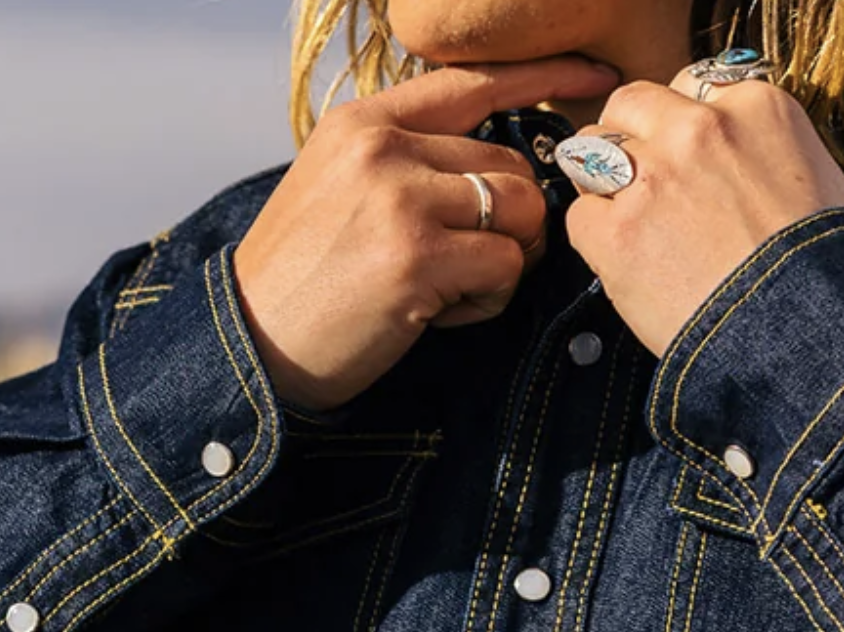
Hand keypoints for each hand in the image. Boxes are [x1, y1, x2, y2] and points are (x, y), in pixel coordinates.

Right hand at [233, 57, 621, 412]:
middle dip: (508, 223)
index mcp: (362, 124)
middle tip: (460, 265)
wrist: (249, 344)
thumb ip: (404, 160)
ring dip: (503, 261)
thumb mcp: (335, 188)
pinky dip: (486, 299)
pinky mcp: (417, 257)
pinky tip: (437, 313)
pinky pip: (505, 267)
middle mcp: (382, 149)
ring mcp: (399, 200)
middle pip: (509, 165)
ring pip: (519, 211)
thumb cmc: (301, 279)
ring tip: (448, 288)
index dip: (541, 76)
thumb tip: (494, 166)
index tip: (594, 75)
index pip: (471, 82)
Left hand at [562, 72, 843, 356]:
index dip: (681, 121)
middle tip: (642, 180)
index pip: (690, 85)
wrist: (801, 331)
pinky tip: (627, 262)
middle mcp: (699, 128)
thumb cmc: (819, 269)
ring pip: (591, 151)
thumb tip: (731, 153)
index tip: (684, 151)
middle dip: (630, 136)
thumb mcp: (816, 179)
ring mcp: (653, 176)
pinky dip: (595, 239)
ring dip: (602, 181)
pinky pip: (579, 216)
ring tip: (631, 221)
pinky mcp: (616, 230)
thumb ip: (761, 146)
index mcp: (756, 106)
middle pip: (632, 104)